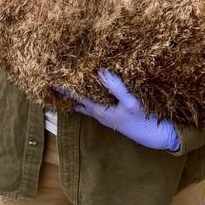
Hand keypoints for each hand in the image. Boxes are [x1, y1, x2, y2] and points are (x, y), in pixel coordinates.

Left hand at [56, 70, 179, 151]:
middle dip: (66, 92)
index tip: (51, 79)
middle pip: (76, 101)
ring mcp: (104, 115)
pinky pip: (93, 104)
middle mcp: (98, 113)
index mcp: (99, 109)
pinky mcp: (110, 114)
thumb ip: (116, 87)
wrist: (153, 135)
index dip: (65, 88)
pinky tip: (88, 90)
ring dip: (75, 95)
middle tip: (54, 80)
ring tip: (65, 84)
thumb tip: (100, 70)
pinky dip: (86, 97)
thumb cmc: (141, 118)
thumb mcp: (130, 102)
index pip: (76, 97)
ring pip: (84, 104)